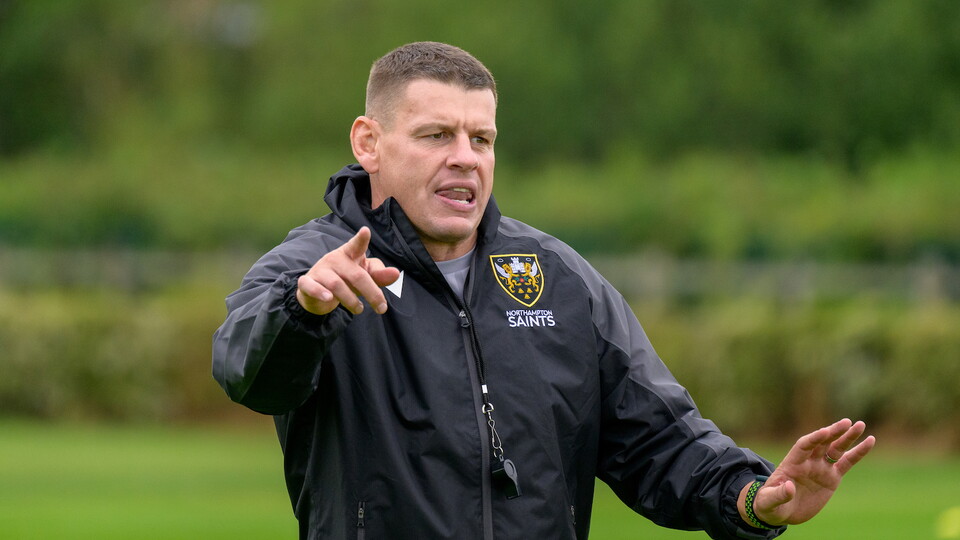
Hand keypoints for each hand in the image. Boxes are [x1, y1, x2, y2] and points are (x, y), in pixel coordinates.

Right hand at [296, 226, 399, 315]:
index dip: (361, 239)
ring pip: (336, 285)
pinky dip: (319, 293)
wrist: (317, 291)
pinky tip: (329, 299)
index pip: (356, 245)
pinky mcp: (307, 283)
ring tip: (360, 309)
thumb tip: (396, 274)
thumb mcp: (364, 276)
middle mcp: (334, 259)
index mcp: (350, 254)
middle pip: (356, 275)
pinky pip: (311, 287)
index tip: (366, 231)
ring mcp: (320, 270)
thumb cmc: (346, 279)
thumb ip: (379, 275)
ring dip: (351, 300)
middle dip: (372, 293)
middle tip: (382, 308)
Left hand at [739, 418, 875, 526]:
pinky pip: (847, 463)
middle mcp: (808, 462)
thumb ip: (779, 494)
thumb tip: (789, 487)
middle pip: (822, 443)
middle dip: (833, 432)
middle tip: (847, 422)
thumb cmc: (770, 504)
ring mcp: (821, 468)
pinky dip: (858, 453)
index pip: (804, 446)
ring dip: (847, 437)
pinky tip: (870, 441)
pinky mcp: (832, 478)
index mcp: (792, 463)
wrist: (780, 511)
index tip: (825, 432)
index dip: (814, 439)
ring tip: (861, 425)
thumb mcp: (769, 501)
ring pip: (836, 449)